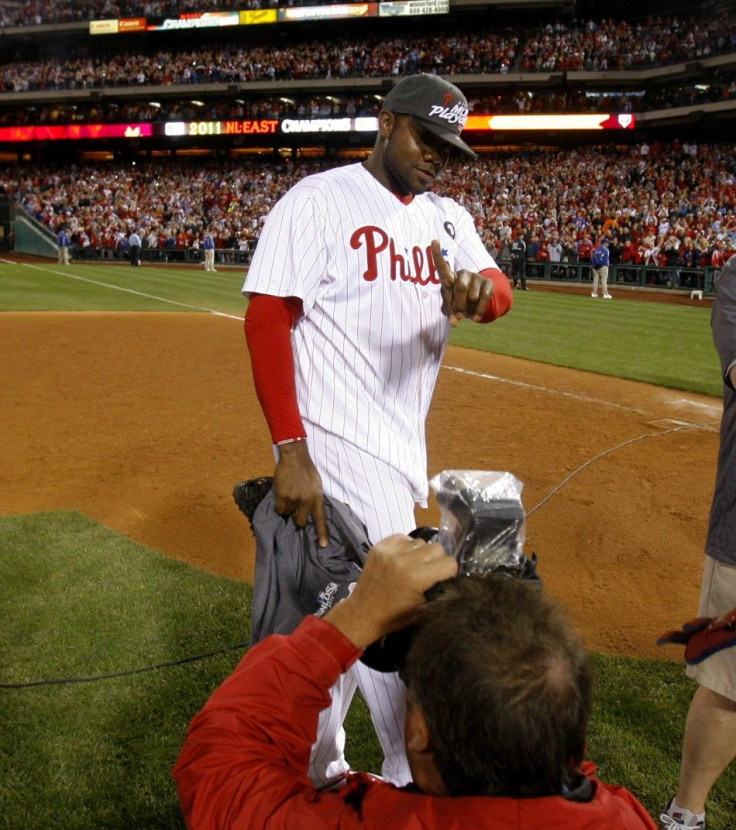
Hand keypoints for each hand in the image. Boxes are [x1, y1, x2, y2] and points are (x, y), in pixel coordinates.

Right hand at [273, 441, 328, 546]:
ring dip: (288, 508)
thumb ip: (314, 498)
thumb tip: (309, 511)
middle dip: (297, 518)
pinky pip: (280, 508)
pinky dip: (280, 504)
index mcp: (317, 498)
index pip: (321, 519)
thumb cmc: (307, 470)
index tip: (323, 546)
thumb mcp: (316, 485)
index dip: (322, 534)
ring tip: (290, 494)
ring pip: (288, 514)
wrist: (295, 457)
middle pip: (300, 521)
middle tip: (295, 509)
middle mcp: (306, 501)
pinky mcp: (282, 496)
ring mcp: (293, 499)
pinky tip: (282, 494)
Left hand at [325, 535, 458, 648]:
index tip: (443, 578)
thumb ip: (439, 589)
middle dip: (437, 560)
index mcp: (417, 578)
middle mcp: (404, 560)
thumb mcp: (423, 608)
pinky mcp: (379, 546)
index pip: (449, 563)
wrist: (362, 613)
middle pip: (437, 548)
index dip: (450, 572)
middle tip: (429, 572)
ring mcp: (390, 551)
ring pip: (420, 541)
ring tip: (413, 565)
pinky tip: (401, 559)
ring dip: (421, 553)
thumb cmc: (394, 617)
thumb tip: (451, 575)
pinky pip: (403, 537)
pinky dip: (406, 546)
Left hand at [431, 239, 493, 325]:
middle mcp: (462, 273)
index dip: (437, 254)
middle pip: (460, 287)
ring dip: (469, 309)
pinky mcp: (488, 283)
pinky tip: (476, 318)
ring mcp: (476, 277)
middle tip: (459, 315)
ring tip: (467, 312)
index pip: (441, 265)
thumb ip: (449, 313)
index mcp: (449, 278)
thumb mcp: (449, 307)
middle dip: (459, 305)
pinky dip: (479, 311)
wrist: (475, 301)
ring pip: (472, 296)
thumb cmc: (456, 302)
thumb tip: (455, 322)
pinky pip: (484, 299)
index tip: (433, 241)